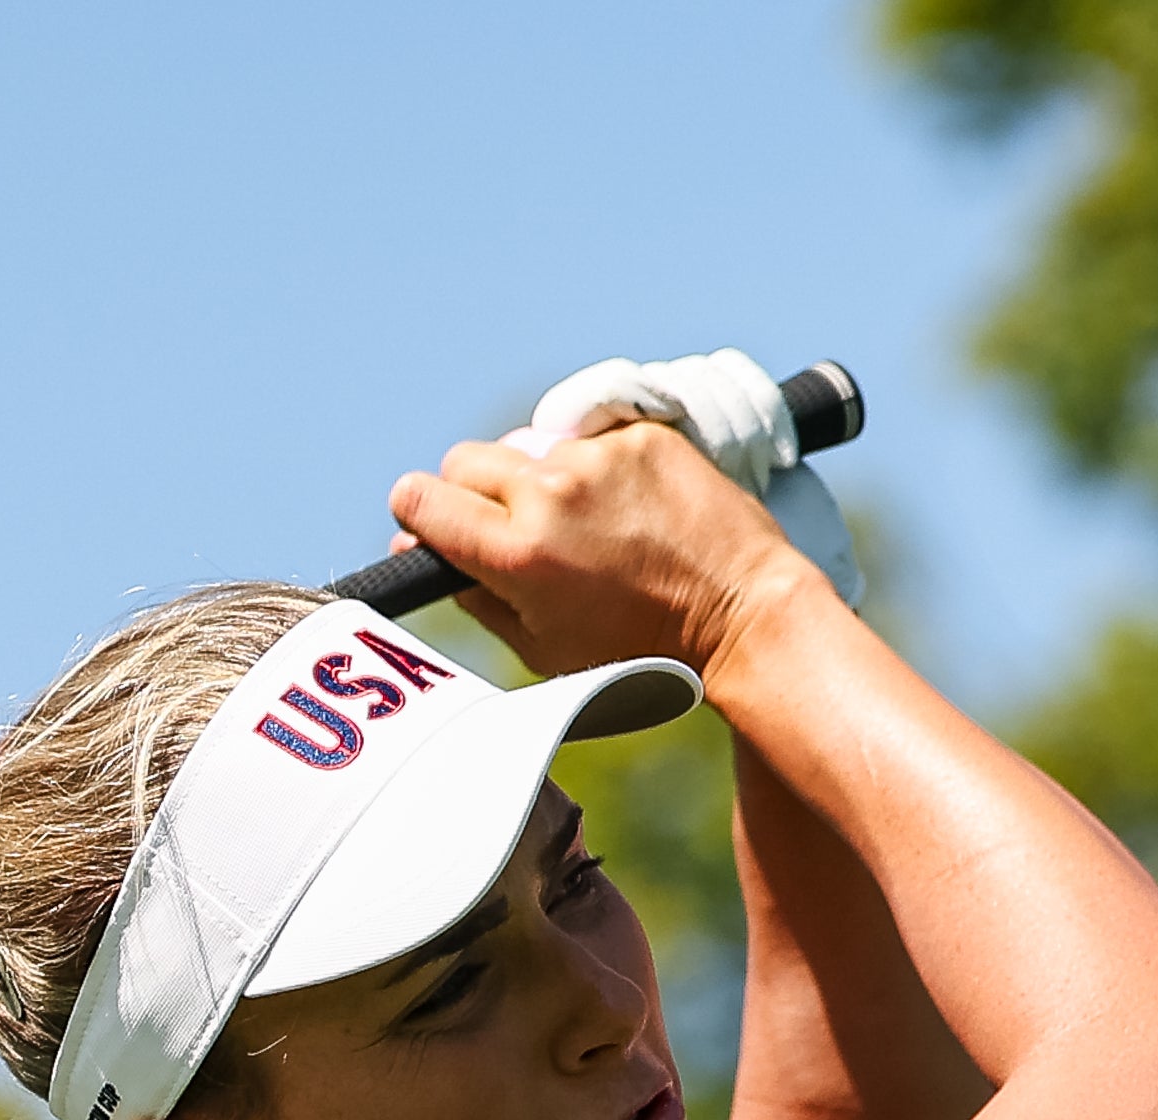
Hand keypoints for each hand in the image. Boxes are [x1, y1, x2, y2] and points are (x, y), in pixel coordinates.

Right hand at [385, 418, 826, 684]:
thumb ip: (474, 594)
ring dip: (539, 479)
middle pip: (464, 462)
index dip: (417, 515)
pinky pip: (586, 438)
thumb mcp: (541, 646)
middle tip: (513, 530)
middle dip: (473, 494)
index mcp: (517, 555)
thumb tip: (421, 548)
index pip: (419, 499)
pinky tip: (626, 507)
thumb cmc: (640, 647)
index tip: (430, 525)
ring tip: (588, 525)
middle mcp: (550, 494)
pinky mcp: (639, 433)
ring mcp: (597, 458)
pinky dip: (594, 467)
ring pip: (528, 448)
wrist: (740, 615)